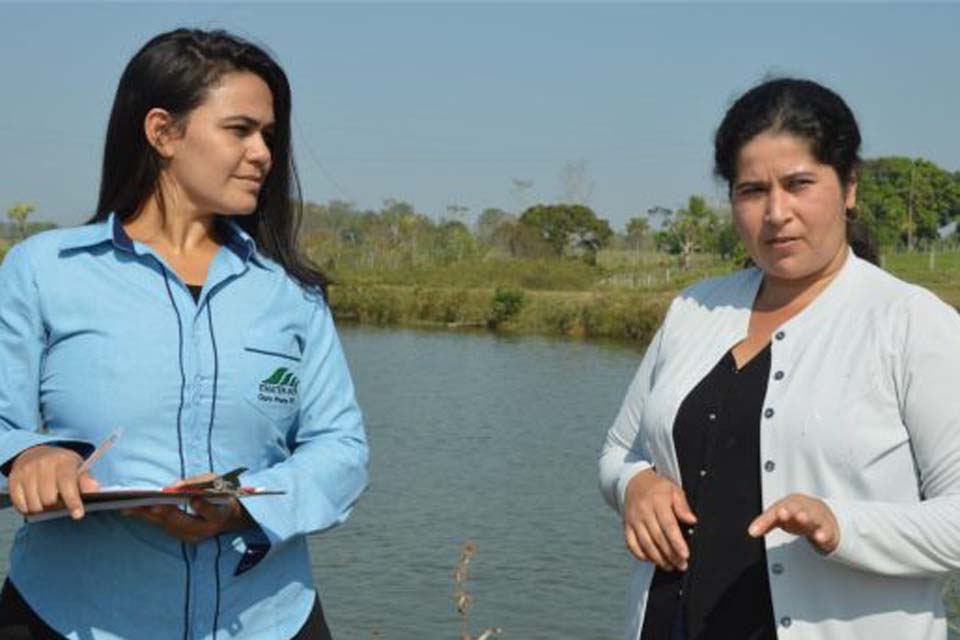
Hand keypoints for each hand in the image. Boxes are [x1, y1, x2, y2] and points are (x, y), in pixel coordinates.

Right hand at [8, 445, 99, 519]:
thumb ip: (86, 481)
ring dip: (42, 508)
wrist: (36, 454)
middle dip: (56, 505)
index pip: (68, 484)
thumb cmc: (62, 466)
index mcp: (63, 461)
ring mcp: (27, 471)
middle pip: (49, 499)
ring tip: (46, 500)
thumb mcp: (78, 468)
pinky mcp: (14, 479)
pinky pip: (21, 505)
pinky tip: (34, 500)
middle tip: (58, 501)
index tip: (78, 515)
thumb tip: (94, 490)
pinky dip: (28, 508)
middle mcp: (43, 464)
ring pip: (35, 505)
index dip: (73, 501)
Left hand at [127, 473, 253, 543]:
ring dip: (149, 516)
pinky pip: (162, 526)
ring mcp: (193, 536)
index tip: (194, 500)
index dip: (204, 507)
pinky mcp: (181, 536)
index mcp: (220, 514)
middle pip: (185, 523)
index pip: (212, 513)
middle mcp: (206, 529)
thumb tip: (175, 487)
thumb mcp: (216, 482)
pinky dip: (147, 518)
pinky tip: (130, 510)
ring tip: (130, 506)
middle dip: (167, 513)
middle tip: (152, 505)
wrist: (226, 516)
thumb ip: (198, 483)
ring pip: (169, 526)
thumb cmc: (220, 493)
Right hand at [622, 469, 696, 570]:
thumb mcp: (673, 490)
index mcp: (657, 502)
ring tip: (670, 565)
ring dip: (658, 558)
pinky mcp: (626, 526)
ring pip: (645, 544)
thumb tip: (692, 520)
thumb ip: (683, 506)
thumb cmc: (657, 488)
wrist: (634, 482)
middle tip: (681, 564)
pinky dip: (641, 555)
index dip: (677, 542)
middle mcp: (644, 512)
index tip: (685, 554)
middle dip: (671, 554)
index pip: (668, 525)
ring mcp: (633, 520)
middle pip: (658, 538)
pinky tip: (652, 559)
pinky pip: (631, 544)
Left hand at [748, 493, 839, 553]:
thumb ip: (765, 523)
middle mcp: (800, 508)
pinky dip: (823, 533)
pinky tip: (820, 537)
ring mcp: (815, 517)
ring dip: (806, 517)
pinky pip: (826, 530)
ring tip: (802, 518)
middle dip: (789, 510)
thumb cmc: (796, 514)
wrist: (822, 513)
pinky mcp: (827, 529)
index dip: (765, 520)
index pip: (774, 511)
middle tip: (782, 513)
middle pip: (794, 507)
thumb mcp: (779, 518)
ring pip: (811, 516)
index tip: (756, 529)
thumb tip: (752, 531)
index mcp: (787, 504)